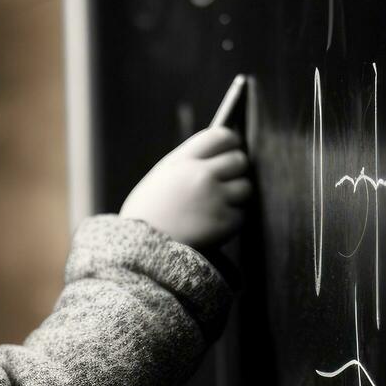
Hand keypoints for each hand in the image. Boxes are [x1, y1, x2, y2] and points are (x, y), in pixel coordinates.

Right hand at [118, 126, 251, 252]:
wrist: (140, 250)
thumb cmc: (147, 214)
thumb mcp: (160, 178)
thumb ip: (188, 164)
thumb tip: (218, 156)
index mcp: (183, 161)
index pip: (220, 136)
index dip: (231, 141)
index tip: (232, 148)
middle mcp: (202, 175)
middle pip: (239, 160)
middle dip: (235, 171)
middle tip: (226, 182)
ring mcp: (215, 199)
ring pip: (245, 188)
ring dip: (236, 196)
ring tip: (215, 207)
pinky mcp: (225, 222)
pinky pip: (241, 215)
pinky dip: (231, 221)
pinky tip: (212, 225)